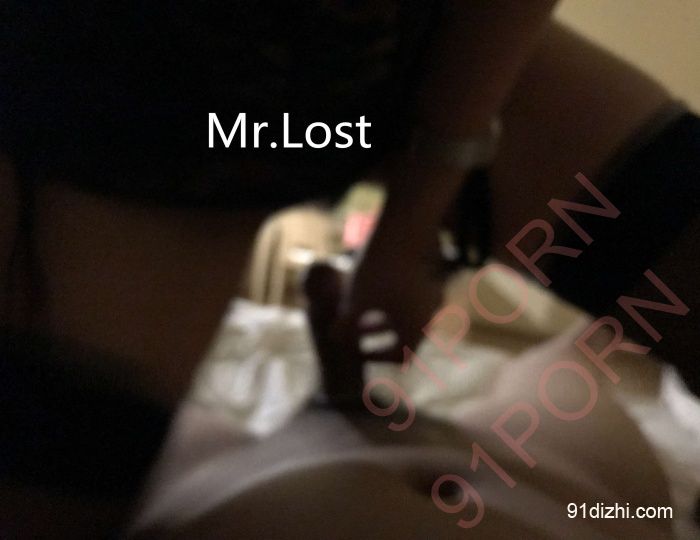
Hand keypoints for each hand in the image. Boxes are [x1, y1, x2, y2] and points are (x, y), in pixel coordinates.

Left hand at [343, 232, 447, 364]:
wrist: (405, 229)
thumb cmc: (378, 269)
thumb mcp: (355, 301)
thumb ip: (345, 326)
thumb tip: (334, 340)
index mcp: (415, 329)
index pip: (400, 357)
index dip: (376, 357)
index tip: (357, 348)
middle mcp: (430, 317)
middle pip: (405, 337)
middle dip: (377, 335)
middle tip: (355, 329)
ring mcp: (434, 297)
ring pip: (408, 316)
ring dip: (384, 317)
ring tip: (361, 307)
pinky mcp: (432, 277)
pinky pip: (413, 299)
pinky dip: (394, 301)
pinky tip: (375, 286)